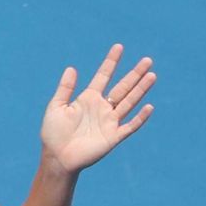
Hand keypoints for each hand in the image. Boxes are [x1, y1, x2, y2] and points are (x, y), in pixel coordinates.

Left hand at [41, 44, 155, 173]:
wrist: (57, 158)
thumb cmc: (53, 133)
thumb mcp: (56, 107)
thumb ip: (65, 89)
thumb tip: (71, 68)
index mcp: (89, 98)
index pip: (103, 76)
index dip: (111, 62)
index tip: (119, 47)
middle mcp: (102, 108)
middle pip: (122, 87)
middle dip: (135, 74)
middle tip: (147, 60)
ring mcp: (109, 122)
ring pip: (129, 102)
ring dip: (140, 90)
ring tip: (152, 76)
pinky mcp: (113, 137)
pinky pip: (130, 126)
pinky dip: (139, 118)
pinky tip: (149, 106)